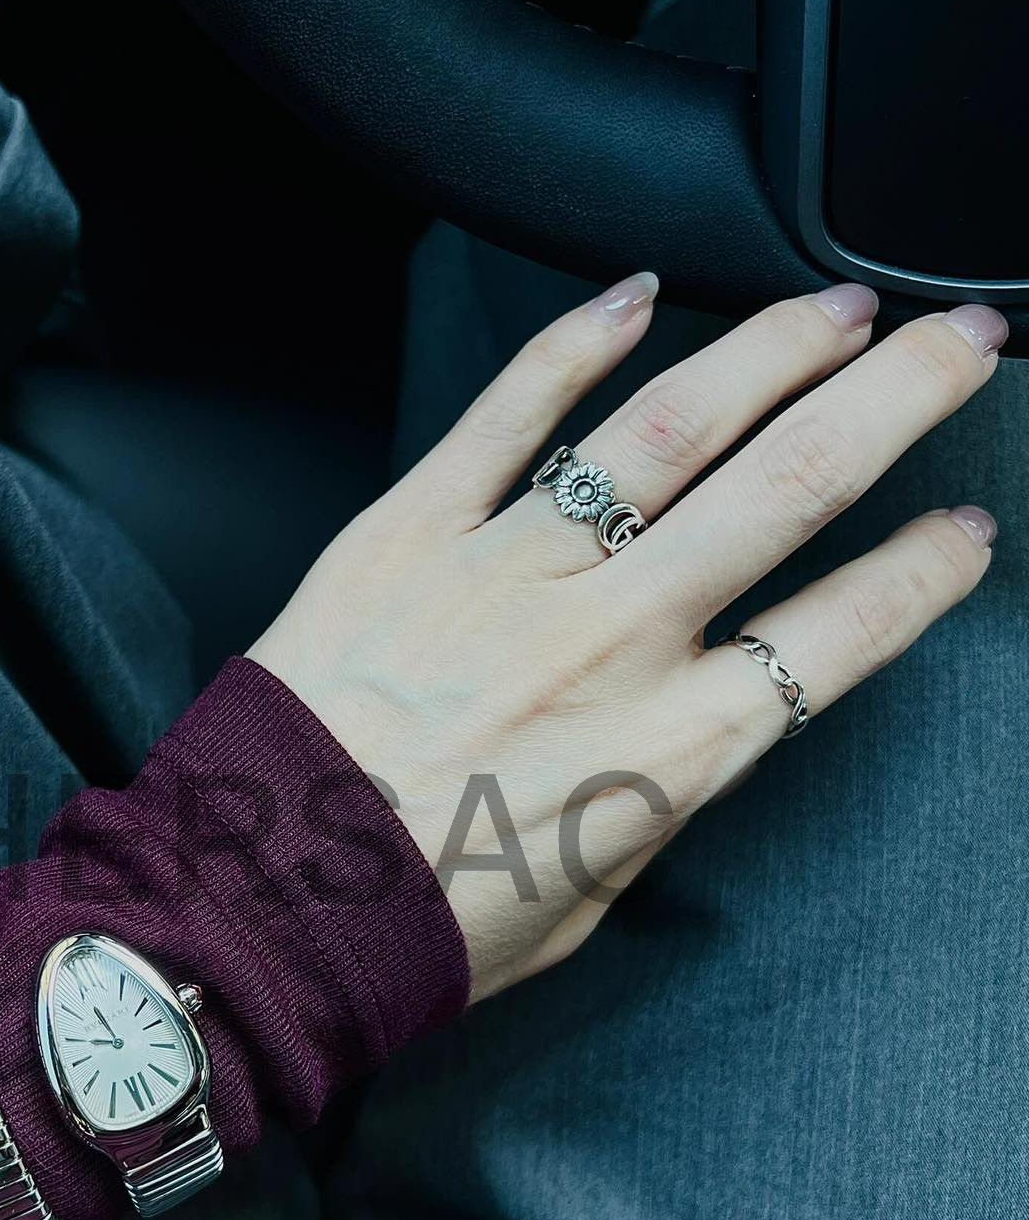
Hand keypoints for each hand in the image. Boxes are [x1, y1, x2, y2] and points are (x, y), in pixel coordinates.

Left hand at [250, 275, 1002, 1000]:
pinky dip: (576, 344)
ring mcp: (507, 574)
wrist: (260, 909)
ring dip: (772, 351)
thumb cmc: (421, 925)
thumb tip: (700, 719)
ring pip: (670, 425)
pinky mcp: (410, 534)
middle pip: (793, 486)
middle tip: (960, 344)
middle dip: (901, 397)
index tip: (965, 530)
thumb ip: (663, 795)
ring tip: (835, 309)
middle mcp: (607, 644)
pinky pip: (508, 414)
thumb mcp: (591, 895)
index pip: (843, 629)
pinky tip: (637, 294)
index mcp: (668, 750)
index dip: (925, 571)